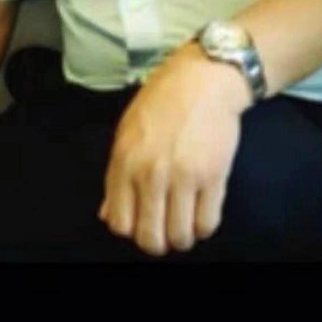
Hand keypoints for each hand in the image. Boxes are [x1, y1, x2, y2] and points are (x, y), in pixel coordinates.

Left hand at [99, 43, 249, 255]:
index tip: (142, 222)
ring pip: (180, 237)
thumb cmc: (162, 102)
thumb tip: (108, 215)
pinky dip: (204, 226)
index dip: (132, 229)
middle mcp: (151, 173)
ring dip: (183, 237)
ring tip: (185, 221)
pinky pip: (207, 223)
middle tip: (165, 228)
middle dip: (158, 242)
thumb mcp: (127, 133)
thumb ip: (116, 177)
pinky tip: (201, 211)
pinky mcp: (213, 176)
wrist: (202, 79)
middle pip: (150, 238)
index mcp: (124, 162)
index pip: (119, 223)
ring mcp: (183, 176)